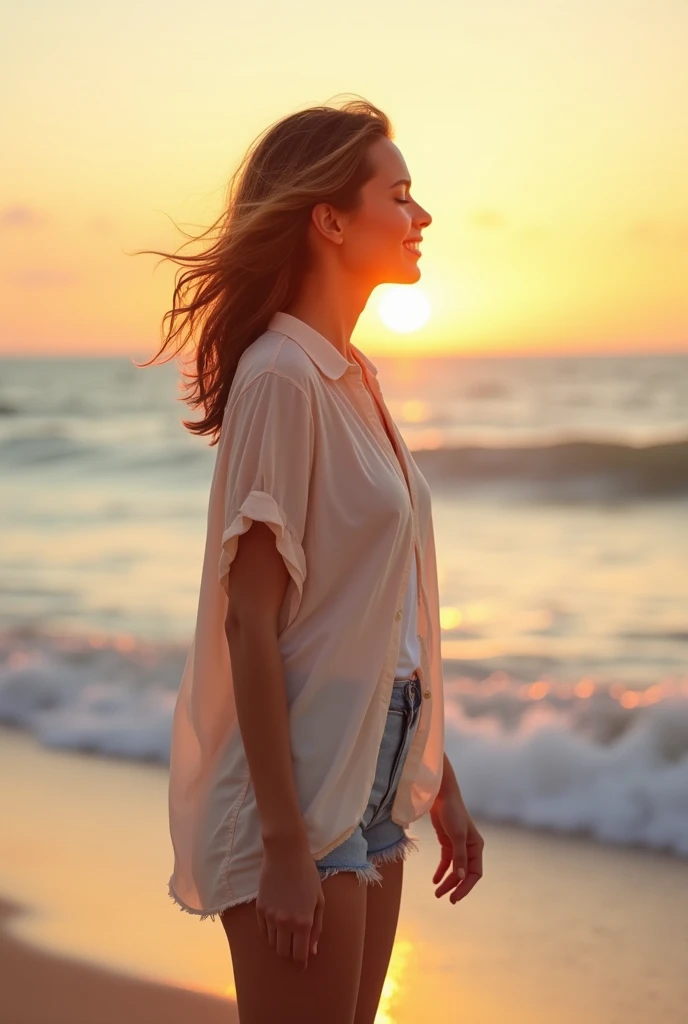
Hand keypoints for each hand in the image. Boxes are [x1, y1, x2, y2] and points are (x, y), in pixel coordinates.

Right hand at [256, 837, 324, 970]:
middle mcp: (285, 923)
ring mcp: (270, 917)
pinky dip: (270, 932)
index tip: (302, 965)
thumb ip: (317, 927)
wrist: (285, 854)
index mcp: (303, 922)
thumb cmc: (307, 875)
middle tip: (295, 948)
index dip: (301, 962)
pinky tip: (276, 923)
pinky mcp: (259, 909)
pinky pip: (263, 931)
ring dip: (280, 943)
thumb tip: (313, 950)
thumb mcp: (319, 900)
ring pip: (272, 943)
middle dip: (290, 954)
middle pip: (284, 953)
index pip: (300, 954)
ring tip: (286, 933)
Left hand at [430, 784, 483, 903]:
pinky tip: (435, 880)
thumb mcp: (457, 835)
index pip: (475, 873)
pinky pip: (446, 862)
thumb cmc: (452, 812)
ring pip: (455, 869)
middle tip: (444, 898)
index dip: (466, 887)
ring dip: (447, 881)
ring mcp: (458, 846)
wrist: (440, 795)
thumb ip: (459, 857)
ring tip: (437, 892)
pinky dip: (441, 871)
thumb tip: (461, 877)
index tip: (455, 898)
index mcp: (476, 847)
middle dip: (455, 886)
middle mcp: (469, 848)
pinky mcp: (447, 842)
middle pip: (464, 874)